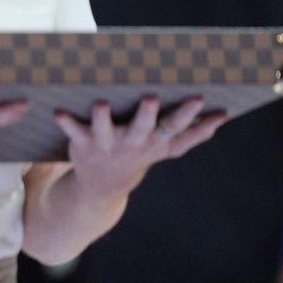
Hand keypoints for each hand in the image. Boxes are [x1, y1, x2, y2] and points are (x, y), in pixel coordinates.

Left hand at [55, 96, 223, 196]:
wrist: (103, 184)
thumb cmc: (140, 154)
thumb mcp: (168, 148)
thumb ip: (194, 134)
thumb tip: (223, 117)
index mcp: (156, 141)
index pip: (176, 127)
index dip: (189, 115)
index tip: (201, 99)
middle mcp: (133, 142)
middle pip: (143, 128)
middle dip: (148, 114)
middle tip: (151, 98)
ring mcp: (108, 144)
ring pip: (105, 129)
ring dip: (102, 117)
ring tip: (100, 103)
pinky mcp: (84, 143)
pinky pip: (73, 131)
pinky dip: (66, 122)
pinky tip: (59, 112)